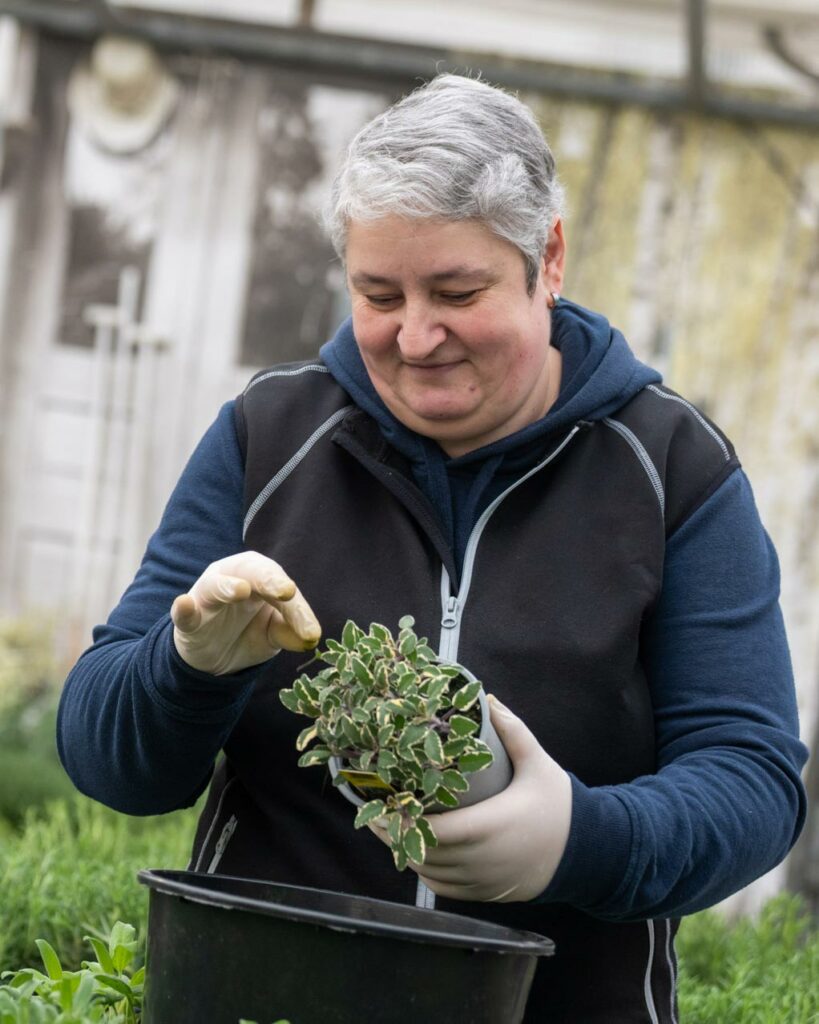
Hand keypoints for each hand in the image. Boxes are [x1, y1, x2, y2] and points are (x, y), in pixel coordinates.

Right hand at [170, 551, 320, 674]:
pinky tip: (184, 605)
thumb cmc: (247, 631)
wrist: (212, 658)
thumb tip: (310, 640)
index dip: (299, 610)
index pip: (282, 587)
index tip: (311, 632)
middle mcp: (233, 577)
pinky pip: (184, 612)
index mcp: (259, 578)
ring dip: (228, 586)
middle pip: (254, 572)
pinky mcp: (187, 619)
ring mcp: (206, 597)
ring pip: (216, 585)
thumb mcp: (272, 634)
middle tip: (287, 593)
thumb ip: (289, 633)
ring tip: (241, 590)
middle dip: (271, 581)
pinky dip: (184, 608)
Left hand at [371, 695, 571, 901]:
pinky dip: (424, 871)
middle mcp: (482, 859)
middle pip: (424, 852)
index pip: (434, 830)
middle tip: (376, 812)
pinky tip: (416, 851)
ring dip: (406, 852)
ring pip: (429, 872)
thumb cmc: (559, 806)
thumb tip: (488, 699)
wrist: (586, 853)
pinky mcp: (484, 894)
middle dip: (396, 834)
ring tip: (389, 828)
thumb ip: (513, 731)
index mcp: (491, 825)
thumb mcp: (539, 764)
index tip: (384, 803)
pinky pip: (442, 887)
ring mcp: (482, 880)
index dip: (404, 820)